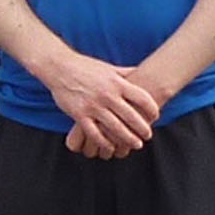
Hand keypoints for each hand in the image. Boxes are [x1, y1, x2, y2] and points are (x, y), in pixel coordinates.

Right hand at [42, 53, 160, 158]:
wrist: (60, 67)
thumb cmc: (86, 67)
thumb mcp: (108, 68)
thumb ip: (125, 72)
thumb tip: (141, 72)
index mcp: (117, 83)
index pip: (142, 98)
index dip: (152, 109)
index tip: (155, 117)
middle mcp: (107, 95)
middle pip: (131, 116)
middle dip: (143, 128)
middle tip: (148, 135)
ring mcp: (93, 106)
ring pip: (116, 128)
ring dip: (128, 139)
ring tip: (136, 144)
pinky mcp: (80, 115)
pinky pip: (95, 133)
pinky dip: (104, 143)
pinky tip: (111, 147)